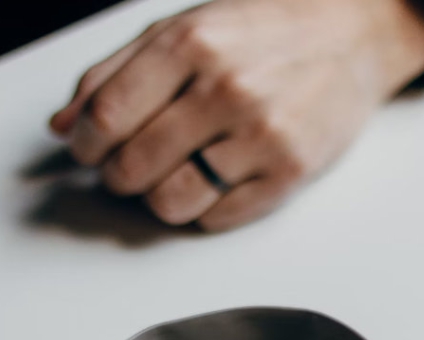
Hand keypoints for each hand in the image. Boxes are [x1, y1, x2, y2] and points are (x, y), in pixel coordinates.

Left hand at [49, 0, 423, 230]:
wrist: (350, 36)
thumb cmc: (264, 32)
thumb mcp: (184, 29)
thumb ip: (117, 72)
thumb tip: (66, 126)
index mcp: (191, 44)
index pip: (108, 117)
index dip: (87, 145)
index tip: (90, 151)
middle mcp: (227, 90)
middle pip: (134, 167)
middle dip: (119, 177)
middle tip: (128, 170)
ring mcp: (262, 136)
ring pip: (173, 203)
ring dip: (159, 200)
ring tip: (172, 179)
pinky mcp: (290, 173)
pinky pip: (219, 218)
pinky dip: (203, 211)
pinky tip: (212, 183)